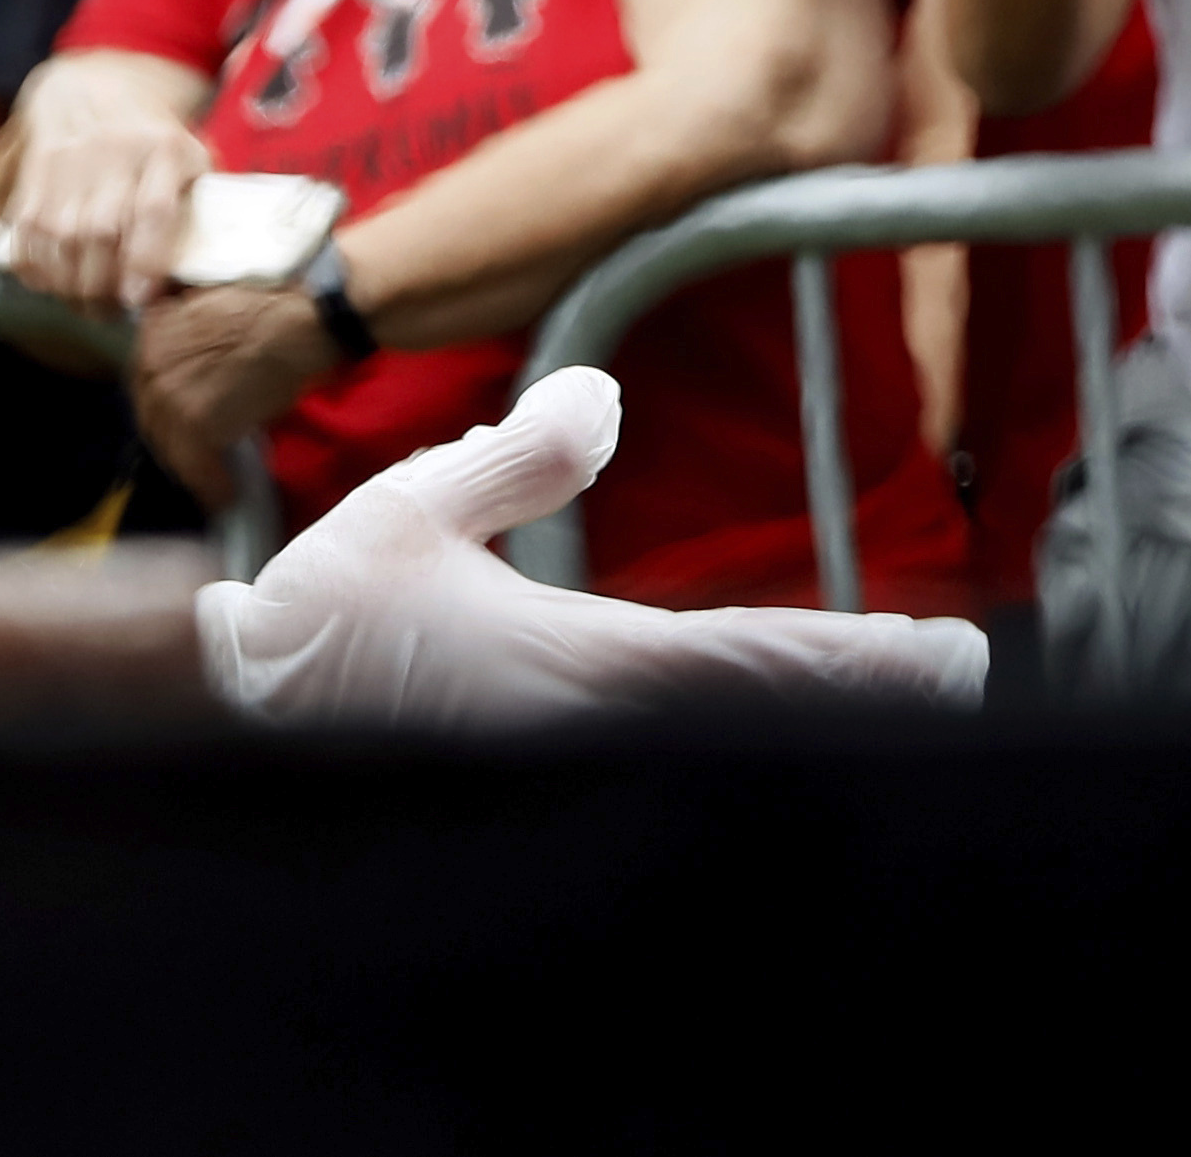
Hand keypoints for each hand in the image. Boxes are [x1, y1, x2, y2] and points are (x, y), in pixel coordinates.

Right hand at [0, 53, 208, 313]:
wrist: (92, 89)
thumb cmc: (153, 141)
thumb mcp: (190, 158)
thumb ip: (197, 209)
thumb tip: (192, 277)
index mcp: (162, 149)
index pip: (152, 209)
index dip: (145, 259)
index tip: (139, 298)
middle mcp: (113, 152)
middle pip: (100, 231)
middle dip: (103, 285)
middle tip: (112, 311)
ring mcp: (69, 161)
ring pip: (60, 236)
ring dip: (70, 284)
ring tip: (85, 305)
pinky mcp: (36, 171)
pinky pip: (27, 229)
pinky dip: (36, 267)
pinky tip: (52, 283)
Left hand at [128, 278, 335, 505]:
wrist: (296, 326)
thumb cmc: (271, 319)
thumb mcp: (210, 313)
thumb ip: (188, 343)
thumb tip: (195, 379)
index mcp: (154, 331)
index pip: (146, 387)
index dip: (164, 416)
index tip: (180, 434)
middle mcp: (152, 361)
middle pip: (153, 420)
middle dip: (173, 446)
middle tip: (196, 465)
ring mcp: (170, 394)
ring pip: (171, 447)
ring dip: (191, 471)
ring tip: (213, 487)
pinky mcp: (195, 422)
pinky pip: (196, 466)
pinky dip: (211, 486)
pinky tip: (226, 496)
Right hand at [195, 369, 987, 724]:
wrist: (232, 719)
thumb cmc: (321, 616)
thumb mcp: (412, 511)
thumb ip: (518, 460)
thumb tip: (607, 402)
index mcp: (579, 660)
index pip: (755, 656)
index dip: (861, 659)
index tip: (953, 657)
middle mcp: (595, 731)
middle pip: (764, 719)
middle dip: (862, 699)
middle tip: (958, 681)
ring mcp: (570, 773)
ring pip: (722, 750)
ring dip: (804, 720)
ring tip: (884, 697)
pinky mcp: (538, 788)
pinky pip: (665, 769)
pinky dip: (732, 743)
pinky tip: (753, 731)